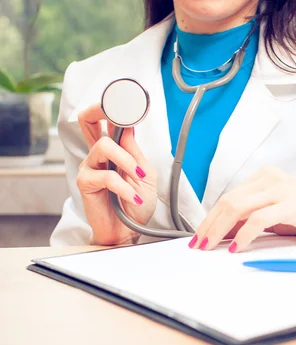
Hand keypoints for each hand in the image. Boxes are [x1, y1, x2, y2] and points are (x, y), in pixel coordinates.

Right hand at [76, 104, 157, 244]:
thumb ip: (135, 152)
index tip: (133, 98)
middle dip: (101, 108)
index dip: (116, 106)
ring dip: (128, 162)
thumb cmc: (137, 204)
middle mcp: (99, 153)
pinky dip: (124, 187)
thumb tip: (129, 126)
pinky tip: (133, 198)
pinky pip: (106, 176)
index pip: (108, 120)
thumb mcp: (145, 174)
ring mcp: (90, 166)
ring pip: (105, 146)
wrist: (130, 231)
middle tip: (118, 112)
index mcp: (115, 149)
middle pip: (88, 118)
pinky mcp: (85, 183)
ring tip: (139, 179)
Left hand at [189, 167, 295, 251]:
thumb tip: (223, 232)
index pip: (229, 197)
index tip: (199, 236)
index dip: (210, 218)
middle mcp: (270, 179)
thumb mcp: (277, 214)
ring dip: (219, 229)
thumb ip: (252, 218)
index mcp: (264, 178)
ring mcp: (281, 189)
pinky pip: (259, 219)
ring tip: (209, 246)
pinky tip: (236, 246)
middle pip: (229, 201)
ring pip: (238, 207)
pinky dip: (243, 234)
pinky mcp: (292, 203)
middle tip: (198, 244)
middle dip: (209, 225)